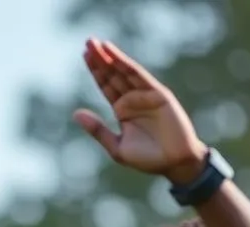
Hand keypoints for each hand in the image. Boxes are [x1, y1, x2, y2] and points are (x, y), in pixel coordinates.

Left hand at [74, 38, 206, 180]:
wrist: (173, 163)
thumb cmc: (147, 158)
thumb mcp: (116, 146)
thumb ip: (98, 129)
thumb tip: (76, 114)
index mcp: (123, 110)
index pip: (106, 86)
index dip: (96, 71)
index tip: (84, 56)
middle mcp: (133, 99)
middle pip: (113, 75)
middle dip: (100, 59)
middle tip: (87, 42)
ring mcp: (145, 95)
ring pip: (123, 72)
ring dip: (110, 57)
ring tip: (95, 43)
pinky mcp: (157, 93)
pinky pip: (137, 75)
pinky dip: (124, 63)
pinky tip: (112, 53)